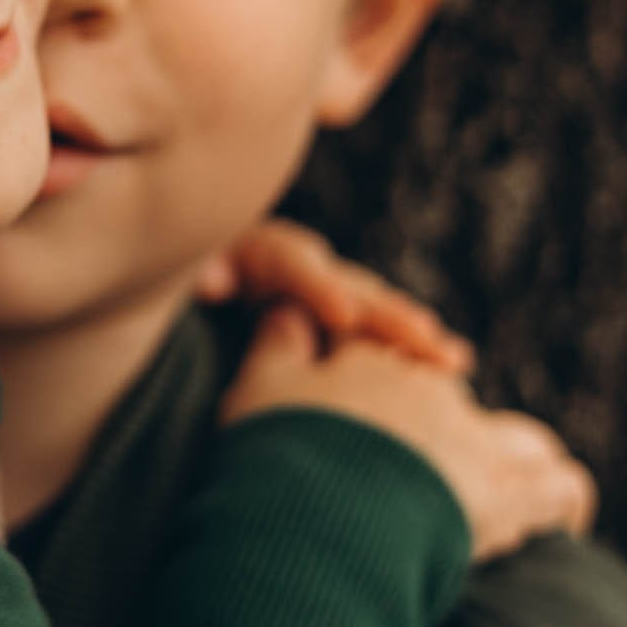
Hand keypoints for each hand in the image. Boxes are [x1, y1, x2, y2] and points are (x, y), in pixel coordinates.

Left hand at [196, 218, 472, 373]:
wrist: (194, 300)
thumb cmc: (178, 293)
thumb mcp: (177, 280)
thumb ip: (199, 276)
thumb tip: (209, 280)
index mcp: (257, 254)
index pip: (291, 261)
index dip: (317, 285)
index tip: (343, 313)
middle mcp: (301, 270)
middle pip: (349, 286)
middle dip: (385, 313)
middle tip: (423, 336)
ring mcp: (324, 297)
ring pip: (374, 312)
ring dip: (410, 334)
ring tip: (449, 359)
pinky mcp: (336, 329)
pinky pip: (377, 339)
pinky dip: (409, 353)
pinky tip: (447, 372)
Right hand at [221, 308, 596, 562]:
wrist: (316, 511)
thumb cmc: (277, 453)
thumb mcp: (257, 390)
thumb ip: (276, 348)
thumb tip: (287, 313)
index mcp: (375, 362)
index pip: (398, 364)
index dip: (394, 400)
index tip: (383, 431)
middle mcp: (432, 392)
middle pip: (460, 410)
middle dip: (454, 445)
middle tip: (436, 490)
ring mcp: (475, 441)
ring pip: (526, 443)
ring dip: (522, 470)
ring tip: (514, 506)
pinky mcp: (506, 493)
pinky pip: (561, 487)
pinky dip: (563, 504)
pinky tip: (560, 527)